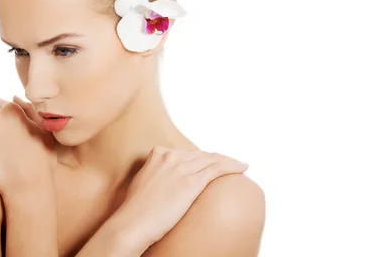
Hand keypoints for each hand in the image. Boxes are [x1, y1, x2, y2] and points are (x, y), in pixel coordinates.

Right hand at [119, 146, 248, 245]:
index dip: (202, 158)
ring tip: (240, 165)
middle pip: (201, 154)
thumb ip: (155, 175)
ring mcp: (180, 168)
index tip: (211, 163)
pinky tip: (242, 168)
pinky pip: (217, 169)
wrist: (132, 222)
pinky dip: (232, 166)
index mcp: (157, 154)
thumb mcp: (143, 183)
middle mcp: (169, 156)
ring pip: (213, 159)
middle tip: (231, 164)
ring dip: (229, 161)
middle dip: (218, 159)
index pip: (187, 153)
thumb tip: (166, 184)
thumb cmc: (135, 210)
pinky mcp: (191, 182)